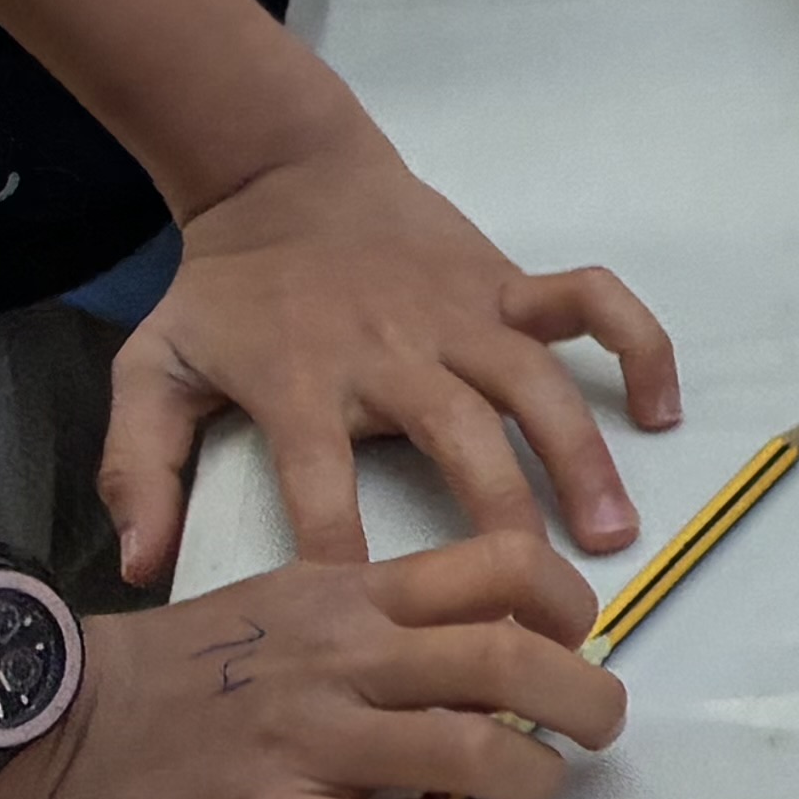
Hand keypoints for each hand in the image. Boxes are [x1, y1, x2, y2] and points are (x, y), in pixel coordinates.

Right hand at [0, 540, 627, 798]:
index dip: (569, 605)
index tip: (578, 642)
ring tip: (533, 792)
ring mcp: (307, 742)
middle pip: (515, 660)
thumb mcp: (280, 603)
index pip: (502, 568)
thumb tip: (479, 646)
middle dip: (589, 701)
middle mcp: (342, 659)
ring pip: (477, 751)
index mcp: (348, 595)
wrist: (40, 715)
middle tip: (598, 731)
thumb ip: (373, 614)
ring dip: (534, 781)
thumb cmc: (171, 666)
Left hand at [99, 124, 682, 579]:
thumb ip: (137, 466)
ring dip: (581, 455)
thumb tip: (139, 565)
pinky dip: (636, 345)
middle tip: (541, 599)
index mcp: (301, 381)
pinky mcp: (504, 281)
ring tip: (614, 530)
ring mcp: (458, 311)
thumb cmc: (224, 291)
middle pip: (457, 437)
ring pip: (534, 383)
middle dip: (501, 520)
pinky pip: (590, 301)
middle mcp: (390, 349)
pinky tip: (661, 408)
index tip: (380, 622)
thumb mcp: (150, 370)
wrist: (279, 175)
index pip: (321, 485)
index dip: (345, 556)